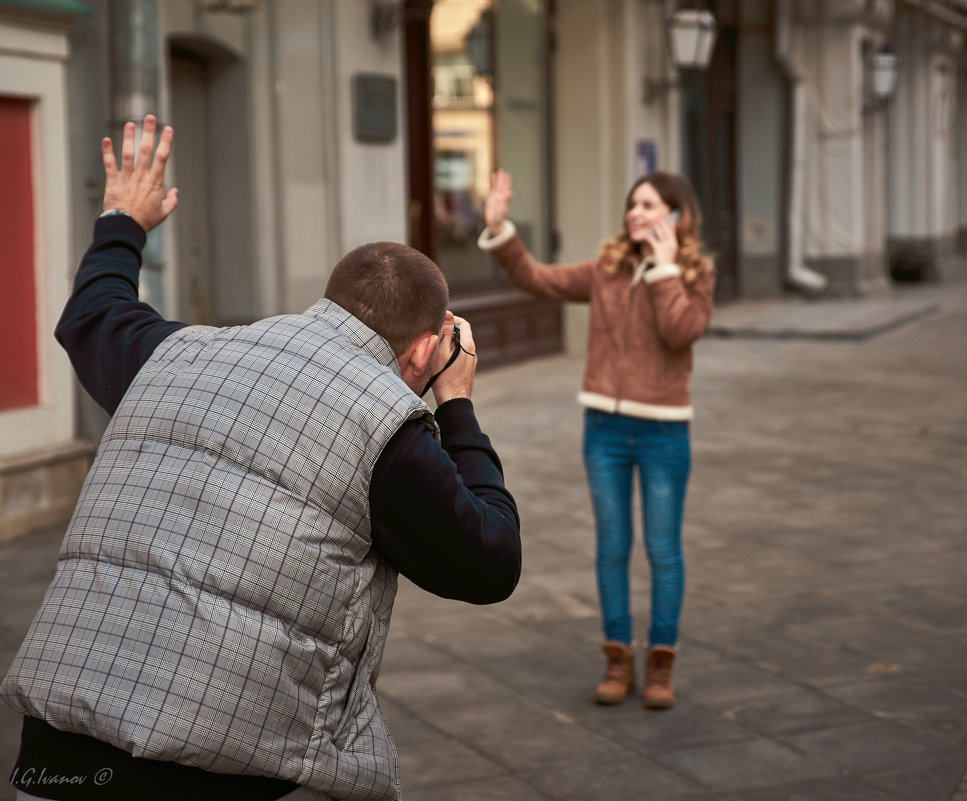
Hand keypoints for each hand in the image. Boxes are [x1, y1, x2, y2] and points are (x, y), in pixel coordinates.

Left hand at [102, 114, 177, 231]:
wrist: (125, 226)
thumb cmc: (145, 221)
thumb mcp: (163, 213)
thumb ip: (171, 201)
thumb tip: (175, 192)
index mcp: (155, 182)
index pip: (162, 157)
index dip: (166, 141)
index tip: (168, 129)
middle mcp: (141, 176)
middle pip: (146, 150)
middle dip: (148, 132)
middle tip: (150, 117)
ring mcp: (126, 177)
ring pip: (128, 153)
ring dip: (128, 137)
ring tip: (130, 124)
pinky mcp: (113, 181)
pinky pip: (109, 164)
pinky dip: (107, 151)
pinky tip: (106, 139)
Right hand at [429, 313, 476, 403]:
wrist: (453, 401)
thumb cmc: (445, 378)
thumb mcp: (441, 353)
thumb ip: (446, 333)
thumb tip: (448, 315)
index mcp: (468, 346)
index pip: (463, 324)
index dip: (452, 319)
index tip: (440, 322)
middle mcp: (473, 353)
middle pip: (461, 335)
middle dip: (448, 332)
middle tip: (434, 335)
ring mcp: (471, 362)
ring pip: (460, 346)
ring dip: (448, 344)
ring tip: (435, 349)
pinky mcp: (467, 370)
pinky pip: (460, 356)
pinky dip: (451, 354)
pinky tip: (440, 361)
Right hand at [484, 169, 512, 235]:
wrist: (494, 223)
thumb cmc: (499, 218)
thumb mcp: (503, 208)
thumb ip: (506, 199)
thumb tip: (510, 192)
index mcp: (503, 198)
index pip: (505, 188)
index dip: (507, 181)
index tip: (508, 174)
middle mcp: (500, 197)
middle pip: (501, 185)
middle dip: (501, 178)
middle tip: (502, 171)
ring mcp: (495, 198)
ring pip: (496, 187)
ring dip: (496, 180)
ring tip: (496, 173)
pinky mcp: (490, 200)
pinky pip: (491, 190)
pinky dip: (491, 185)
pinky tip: (491, 180)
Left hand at [643, 214, 678, 265]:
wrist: (664, 271)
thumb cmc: (666, 262)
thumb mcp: (670, 253)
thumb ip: (669, 245)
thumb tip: (666, 237)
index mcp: (674, 245)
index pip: (673, 233)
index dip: (671, 226)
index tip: (671, 220)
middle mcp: (670, 244)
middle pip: (666, 231)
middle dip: (663, 224)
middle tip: (660, 219)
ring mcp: (664, 246)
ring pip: (660, 234)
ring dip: (657, 228)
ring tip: (654, 223)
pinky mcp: (658, 249)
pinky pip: (653, 240)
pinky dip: (649, 236)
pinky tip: (646, 234)